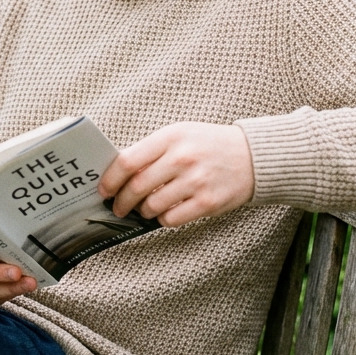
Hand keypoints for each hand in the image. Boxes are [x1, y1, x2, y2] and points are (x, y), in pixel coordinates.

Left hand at [97, 122, 255, 227]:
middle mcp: (182, 158)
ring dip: (143, 211)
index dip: (110, 179)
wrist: (251, 156)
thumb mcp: (179, 134)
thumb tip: (117, 172)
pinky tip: (165, 213)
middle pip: (137, 187)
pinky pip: (171, 219)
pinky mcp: (207, 202)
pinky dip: (162, 219)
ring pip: (152, 206)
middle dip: (122, 201)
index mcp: (170, 137)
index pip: (128, 161)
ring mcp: (195, 181)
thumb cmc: (208, 145)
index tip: (103, 189)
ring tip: (144, 208)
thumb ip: (151, 150)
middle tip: (118, 207)